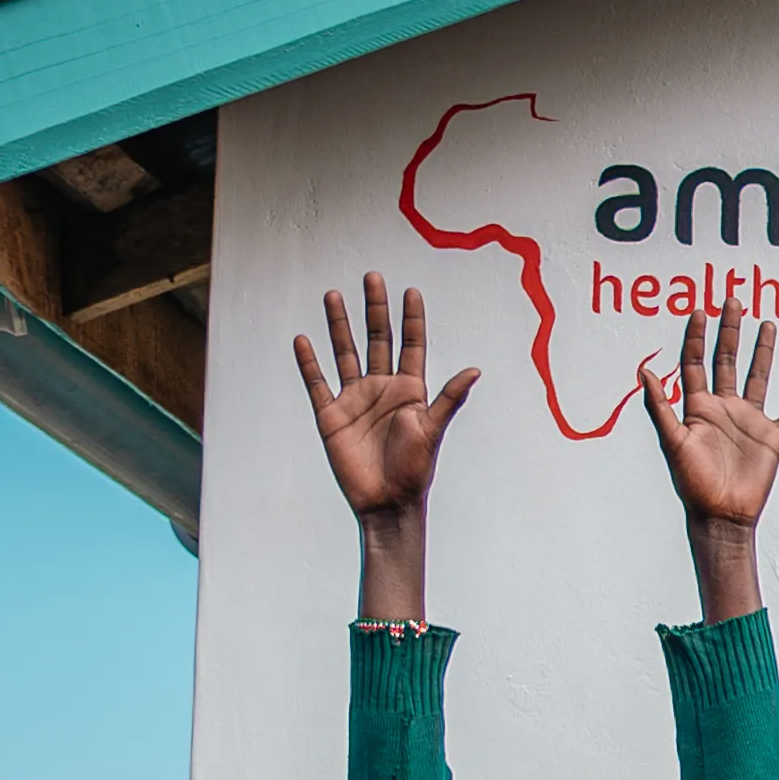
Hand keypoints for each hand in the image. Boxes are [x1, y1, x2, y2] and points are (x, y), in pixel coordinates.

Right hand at [291, 274, 478, 519]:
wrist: (386, 502)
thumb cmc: (414, 470)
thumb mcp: (432, 430)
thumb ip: (449, 398)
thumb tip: (475, 370)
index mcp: (410, 390)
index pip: (411, 345)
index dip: (412, 319)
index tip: (411, 291)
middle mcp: (382, 389)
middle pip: (378, 340)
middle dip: (375, 309)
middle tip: (372, 277)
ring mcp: (355, 400)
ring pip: (346, 353)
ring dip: (340, 325)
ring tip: (333, 295)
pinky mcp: (332, 416)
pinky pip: (317, 382)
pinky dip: (309, 362)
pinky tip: (303, 340)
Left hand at [638, 310, 778, 527]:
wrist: (721, 515)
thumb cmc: (692, 483)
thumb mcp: (672, 441)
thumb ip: (659, 406)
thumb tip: (644, 370)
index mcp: (698, 407)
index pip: (696, 363)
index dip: (697, 337)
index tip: (700, 311)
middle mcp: (724, 408)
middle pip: (726, 360)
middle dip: (729, 331)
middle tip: (733, 301)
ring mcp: (750, 421)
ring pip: (758, 377)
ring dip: (762, 351)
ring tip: (768, 324)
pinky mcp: (773, 438)